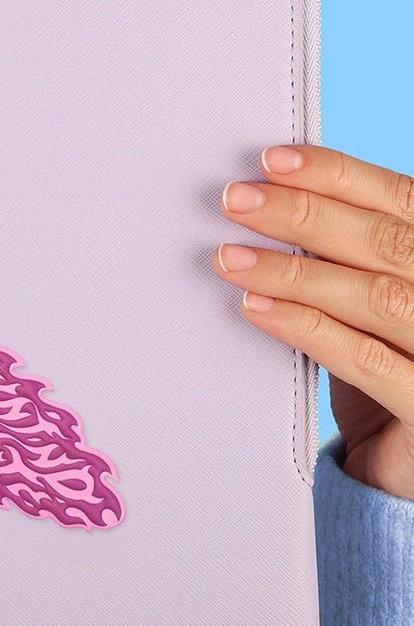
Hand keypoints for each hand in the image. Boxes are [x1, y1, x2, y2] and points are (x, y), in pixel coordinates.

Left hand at [215, 144, 413, 500]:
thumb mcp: (369, 302)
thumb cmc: (388, 366)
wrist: (410, 466)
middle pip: (387, 242)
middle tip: (236, 200)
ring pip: (375, 297)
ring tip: (229, 257)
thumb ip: (344, 257)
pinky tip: (255, 310)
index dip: (338, 174)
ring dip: (292, 272)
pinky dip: (306, 328)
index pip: (403, 200)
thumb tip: (270, 200)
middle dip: (303, 214)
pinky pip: (366, 362)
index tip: (272, 160)